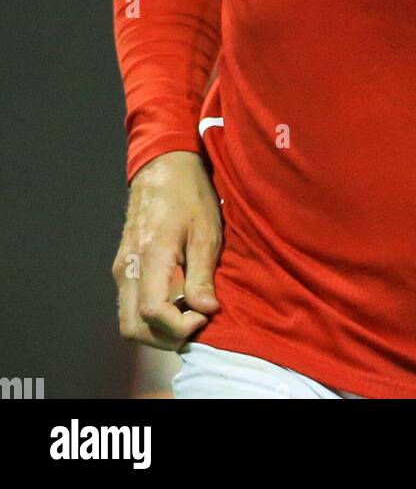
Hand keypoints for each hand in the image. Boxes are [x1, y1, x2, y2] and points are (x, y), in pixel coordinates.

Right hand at [112, 150, 222, 350]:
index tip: (204, 315)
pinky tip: (177, 299)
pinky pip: (129, 304)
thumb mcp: (206, 231)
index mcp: (149, 256)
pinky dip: (150, 315)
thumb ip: (202, 274)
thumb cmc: (189, 194)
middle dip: (165, 337)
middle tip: (196, 321)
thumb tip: (206, 310)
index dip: (179, 326)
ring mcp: (121, 267)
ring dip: (157, 329)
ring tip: (188, 312)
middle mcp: (127, 267)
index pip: (152, 313)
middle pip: (132, 327)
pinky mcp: (122, 265)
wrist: (162, 166)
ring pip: (128, 320)